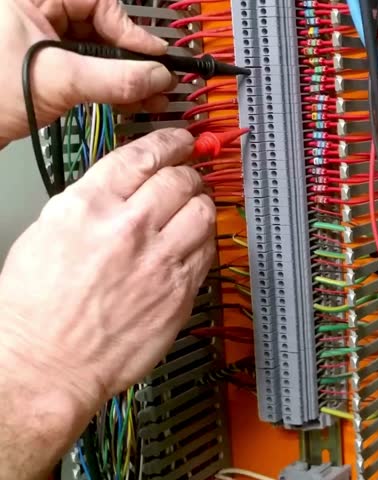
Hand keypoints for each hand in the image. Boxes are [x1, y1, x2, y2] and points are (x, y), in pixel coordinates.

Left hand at [0, 0, 175, 146]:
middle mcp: (36, 12)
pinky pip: (88, 69)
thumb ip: (116, 78)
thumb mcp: (59, 81)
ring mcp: (41, 40)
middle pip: (101, 26)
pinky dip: (110, 85)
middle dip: (130, 58)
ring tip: (148, 95)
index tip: (152, 54)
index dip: (128, 28)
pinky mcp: (46, 65)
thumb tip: (158, 76)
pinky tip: (129, 100)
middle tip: (155, 78)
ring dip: (126, 76)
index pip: (97, 1)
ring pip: (97, 50)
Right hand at [0, 129, 215, 413]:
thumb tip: (126, 187)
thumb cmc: (35, 307)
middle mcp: (129, 227)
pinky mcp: (180, 291)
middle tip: (189, 178)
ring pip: (204, 212)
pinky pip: (209, 251)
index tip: (181, 140)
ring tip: (194, 210)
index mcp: (89, 205)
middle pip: (180, 179)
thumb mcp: (49, 231)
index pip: (144, 155)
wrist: (44, 363)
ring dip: (202, 206)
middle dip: (188, 174)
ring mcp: (160, 259)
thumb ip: (94, 202)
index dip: (170, 142)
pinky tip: (193, 244)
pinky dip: (205, 241)